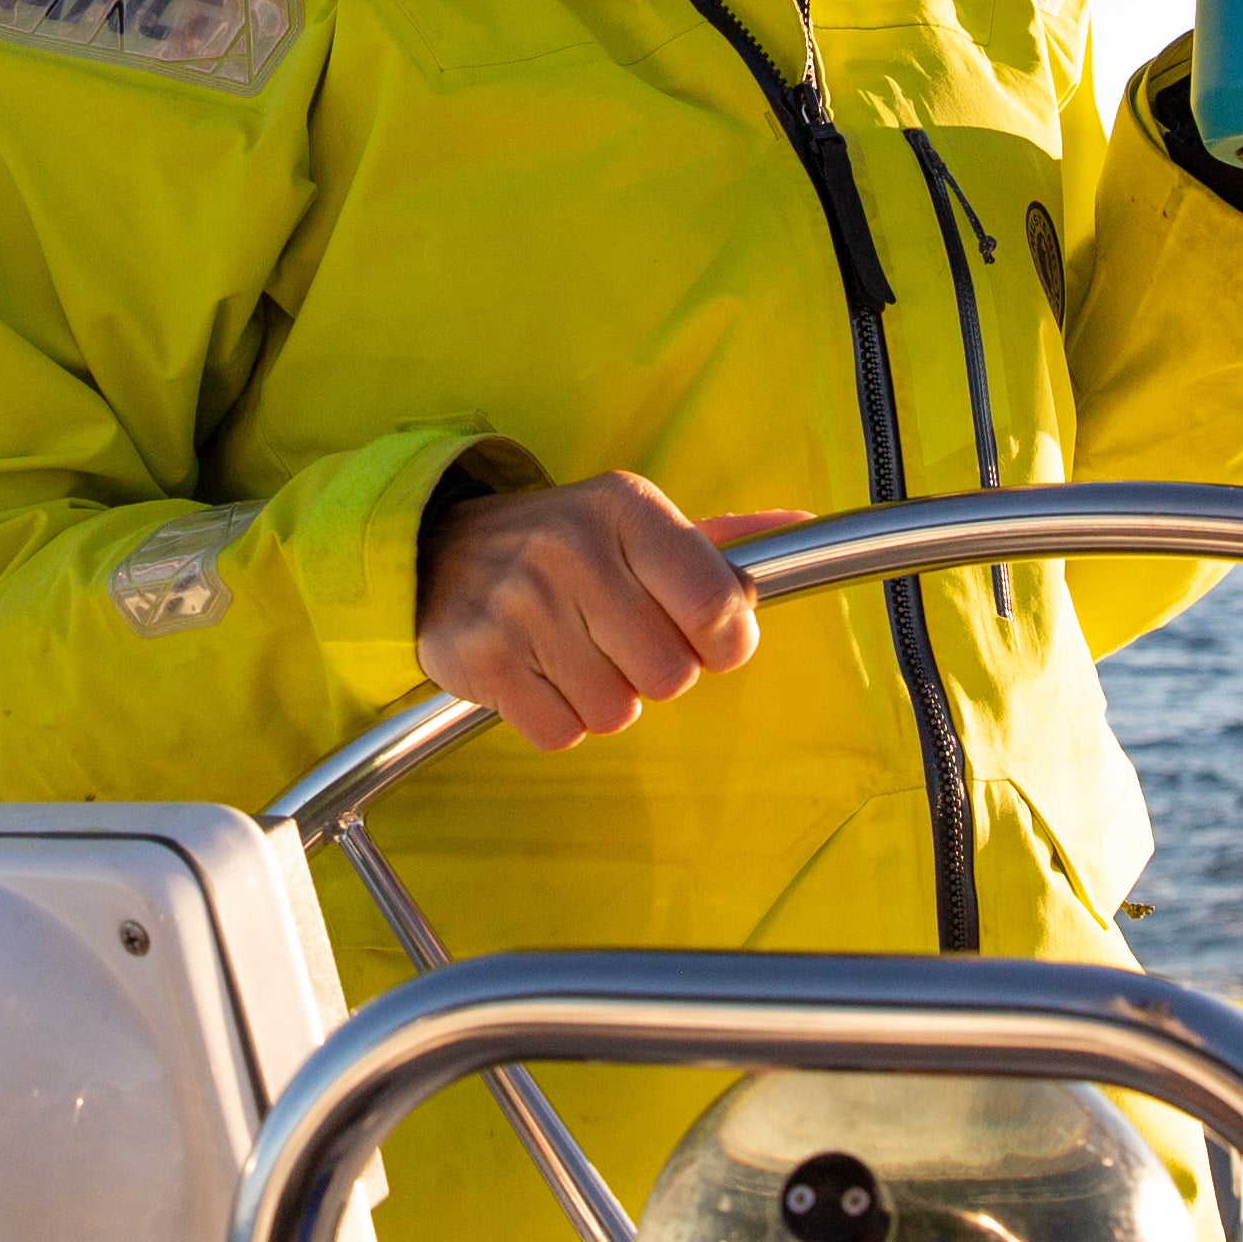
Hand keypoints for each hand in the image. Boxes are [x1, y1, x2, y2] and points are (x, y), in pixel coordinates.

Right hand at [416, 473, 797, 753]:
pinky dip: (559, 718)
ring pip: (617, 712)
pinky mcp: (482, 659)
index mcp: (626, 508)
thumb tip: (803, 524)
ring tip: (576, 655)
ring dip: (606, 699)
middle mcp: (572, 549)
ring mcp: (521, 604)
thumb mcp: (636, 522)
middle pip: (671, 675)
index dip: (727, 644)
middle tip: (623, 644)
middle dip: (657, 674)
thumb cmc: (565, 546)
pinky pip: (561, 733)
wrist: (439, 553)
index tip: (711, 642)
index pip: (717, 605)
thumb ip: (721, 539)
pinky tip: (541, 675)